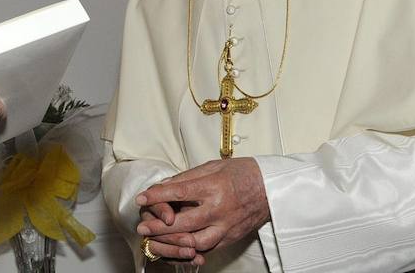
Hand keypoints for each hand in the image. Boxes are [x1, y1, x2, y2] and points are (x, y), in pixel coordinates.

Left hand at [136, 158, 269, 257]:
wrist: (272, 187)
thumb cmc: (242, 173)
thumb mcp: (212, 166)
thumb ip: (187, 178)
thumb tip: (164, 186)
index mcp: (215, 187)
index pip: (180, 192)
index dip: (157, 196)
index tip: (142, 198)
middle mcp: (220, 209)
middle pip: (184, 222)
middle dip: (159, 226)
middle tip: (143, 226)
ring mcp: (227, 226)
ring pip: (195, 241)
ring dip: (173, 242)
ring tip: (156, 239)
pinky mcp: (231, 237)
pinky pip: (209, 248)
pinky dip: (191, 249)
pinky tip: (176, 247)